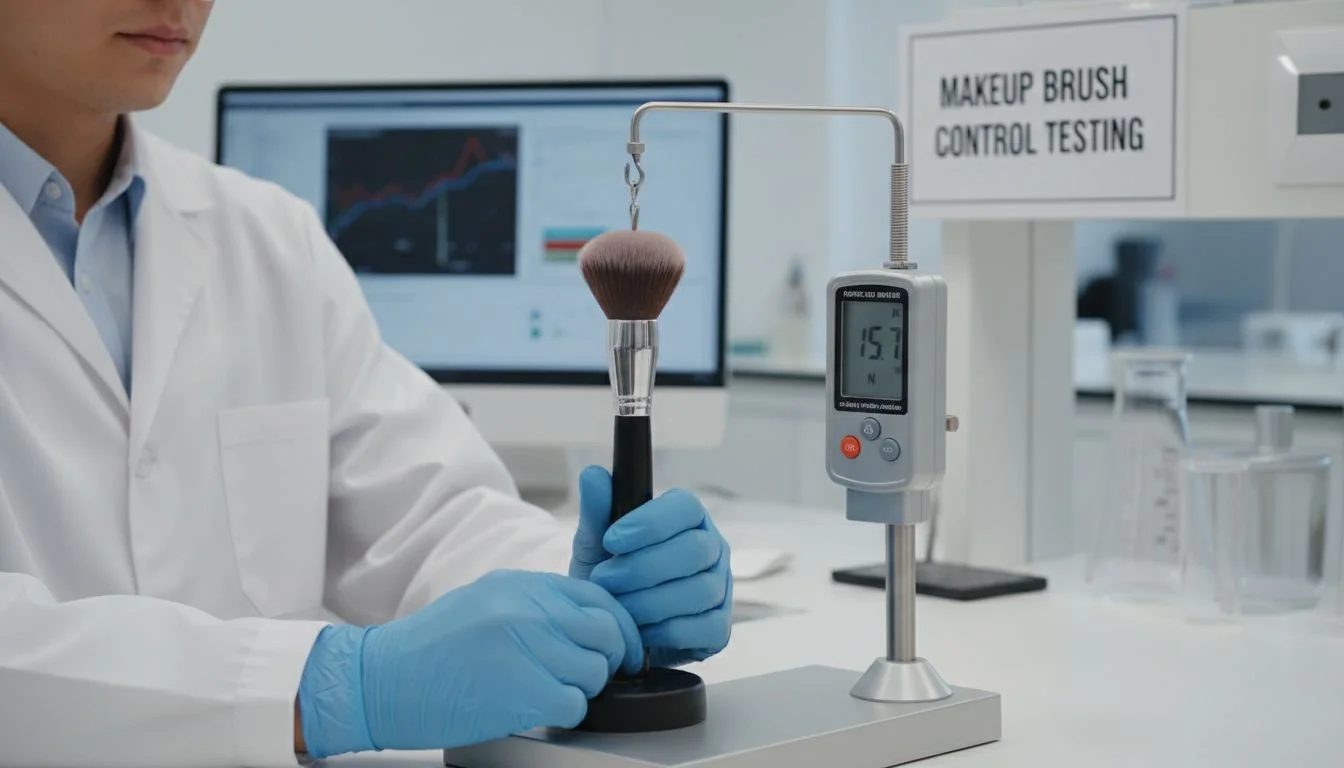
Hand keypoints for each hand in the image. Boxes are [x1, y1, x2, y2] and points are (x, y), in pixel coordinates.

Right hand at [295, 570, 642, 757]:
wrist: (381, 681)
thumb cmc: (429, 649)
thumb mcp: (485, 602)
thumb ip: (534, 605)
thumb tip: (584, 621)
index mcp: (519, 585)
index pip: (597, 596)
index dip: (619, 625)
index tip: (620, 647)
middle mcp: (526, 609)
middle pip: (606, 632)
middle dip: (607, 658)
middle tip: (590, 675)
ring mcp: (525, 648)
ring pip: (594, 671)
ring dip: (581, 688)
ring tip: (549, 691)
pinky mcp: (522, 691)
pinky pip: (574, 704)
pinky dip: (564, 712)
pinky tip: (537, 709)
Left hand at [570, 466, 731, 668]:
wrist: (612, 626)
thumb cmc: (609, 575)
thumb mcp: (595, 543)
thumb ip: (597, 510)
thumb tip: (593, 474)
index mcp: (687, 519)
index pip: (685, 507)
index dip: (650, 523)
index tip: (611, 540)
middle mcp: (711, 549)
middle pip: (694, 551)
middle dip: (643, 568)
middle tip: (604, 580)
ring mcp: (720, 588)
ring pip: (699, 591)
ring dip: (650, 602)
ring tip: (617, 608)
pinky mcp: (719, 627)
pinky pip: (705, 628)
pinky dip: (667, 632)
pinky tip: (640, 632)